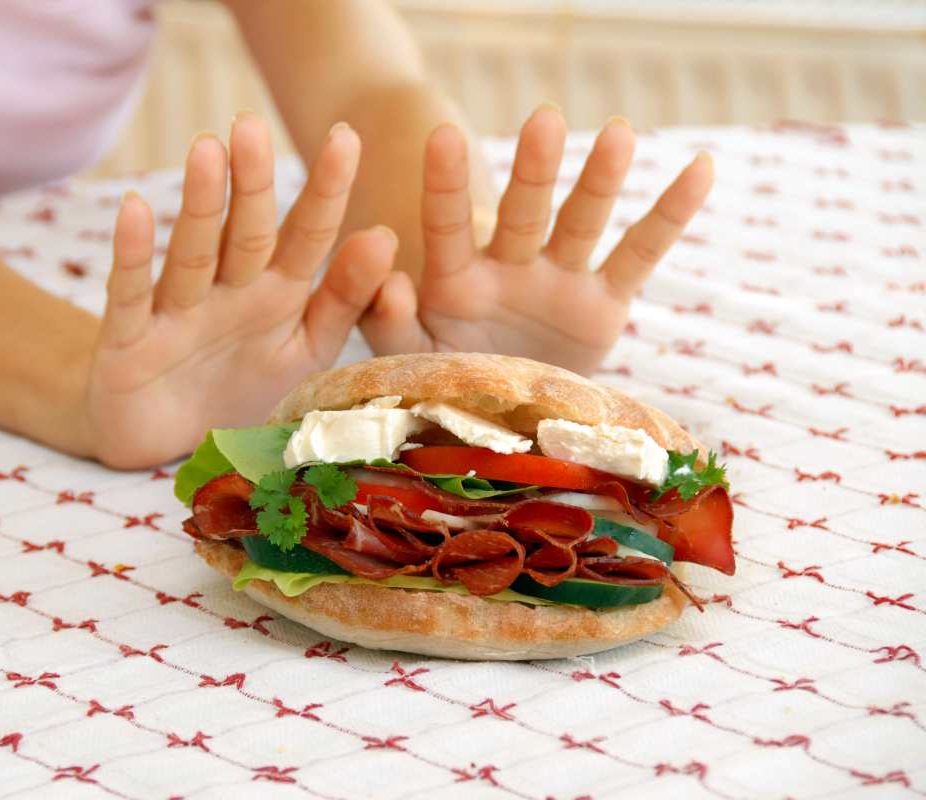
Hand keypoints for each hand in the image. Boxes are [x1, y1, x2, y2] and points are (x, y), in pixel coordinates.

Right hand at [85, 114, 396, 467]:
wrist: (167, 447)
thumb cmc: (243, 390)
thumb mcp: (306, 351)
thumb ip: (345, 300)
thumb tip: (386, 235)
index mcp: (277, 294)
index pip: (307, 235)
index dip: (325, 190)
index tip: (346, 137)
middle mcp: (228, 292)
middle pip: (246, 232)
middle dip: (252, 182)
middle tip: (254, 124)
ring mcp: (177, 312)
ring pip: (193, 251)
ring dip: (200, 204)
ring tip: (207, 149)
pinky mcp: (129, 342)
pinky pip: (132, 294)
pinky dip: (133, 256)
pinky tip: (135, 209)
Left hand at [359, 107, 712, 374]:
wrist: (502, 414)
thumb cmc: (447, 374)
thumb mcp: (409, 357)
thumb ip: (389, 322)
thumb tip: (391, 282)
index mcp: (455, 280)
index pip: (446, 225)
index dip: (446, 185)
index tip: (443, 136)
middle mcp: (509, 268)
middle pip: (523, 213)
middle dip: (533, 172)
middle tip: (543, 122)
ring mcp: (559, 280)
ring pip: (581, 223)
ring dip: (599, 181)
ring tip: (618, 134)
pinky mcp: (603, 306)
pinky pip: (639, 256)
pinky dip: (670, 217)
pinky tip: (700, 168)